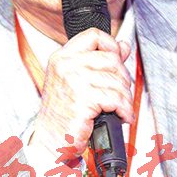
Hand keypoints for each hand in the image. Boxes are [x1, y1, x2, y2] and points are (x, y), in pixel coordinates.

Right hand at [28, 28, 132, 159]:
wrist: (51, 141)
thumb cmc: (63, 113)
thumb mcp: (78, 80)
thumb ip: (100, 60)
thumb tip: (123, 46)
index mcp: (62, 57)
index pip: (94, 35)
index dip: (111, 45)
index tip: (117, 60)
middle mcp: (66, 65)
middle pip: (111, 59)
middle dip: (123, 78)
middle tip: (120, 93)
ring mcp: (73, 81)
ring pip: (117, 81)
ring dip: (125, 98)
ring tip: (120, 108)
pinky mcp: (83, 100)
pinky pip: (116, 99)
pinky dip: (125, 110)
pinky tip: (121, 116)